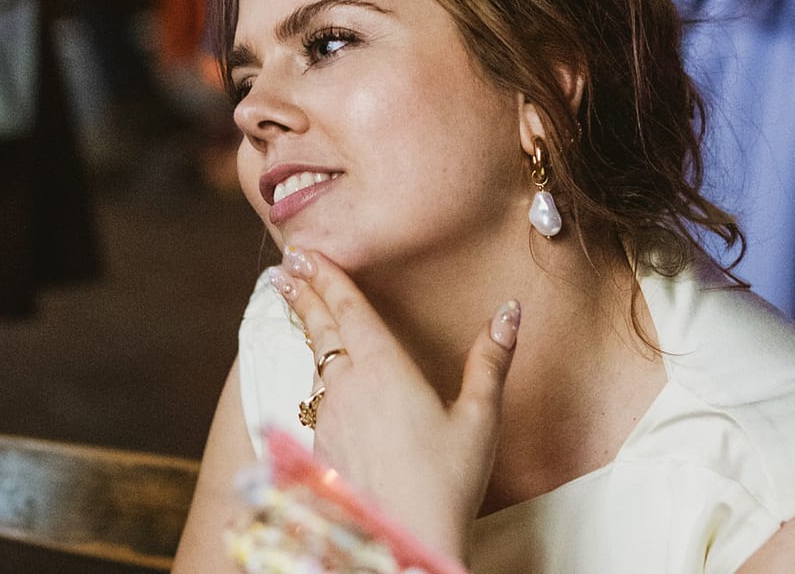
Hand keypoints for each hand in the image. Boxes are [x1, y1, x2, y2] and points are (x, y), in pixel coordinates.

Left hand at [268, 248, 518, 564]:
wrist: (404, 541)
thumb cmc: (448, 483)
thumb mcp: (479, 419)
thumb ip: (490, 361)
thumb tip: (509, 313)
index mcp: (384, 368)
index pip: (348, 308)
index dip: (326, 277)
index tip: (307, 253)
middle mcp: (347, 385)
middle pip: (320, 327)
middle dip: (302, 292)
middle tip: (285, 267)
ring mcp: (328, 417)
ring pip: (315, 364)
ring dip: (306, 332)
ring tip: (295, 309)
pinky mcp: (319, 446)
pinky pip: (315, 400)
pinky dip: (314, 377)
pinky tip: (317, 379)